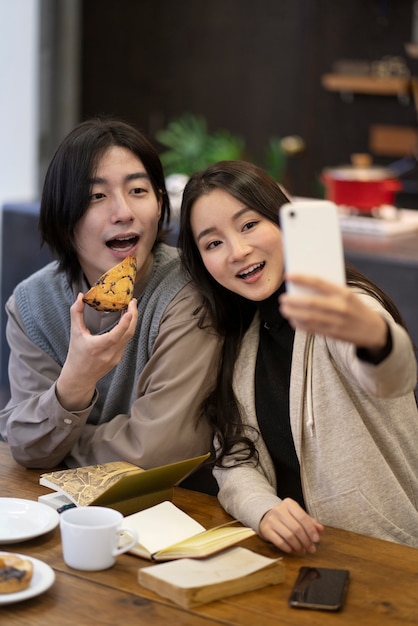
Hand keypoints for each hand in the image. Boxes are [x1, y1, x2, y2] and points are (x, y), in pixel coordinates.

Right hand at [56, 294, 137, 410]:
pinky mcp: (119, 358)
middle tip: (133, 302)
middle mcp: (109, 354)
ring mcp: (116, 357)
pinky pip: (126, 341)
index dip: (124, 323)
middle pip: (128, 334)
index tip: (129, 310)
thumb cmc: (76, 354)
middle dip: (133, 317)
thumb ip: (76, 314)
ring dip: (132, 322)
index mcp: (97, 348)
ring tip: (130, 308)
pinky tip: (126, 320)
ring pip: (129, 337)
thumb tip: (80, 296)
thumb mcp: (74, 333)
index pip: (115, 336)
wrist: (79, 377)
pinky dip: (127, 329)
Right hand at [259, 498, 323, 554]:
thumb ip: (309, 521)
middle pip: (296, 528)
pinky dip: (288, 548)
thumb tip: (320, 529)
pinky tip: (292, 550)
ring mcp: (271, 520)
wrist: (266, 516)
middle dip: (306, 541)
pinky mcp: (265, 529)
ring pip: (289, 536)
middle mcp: (279, 510)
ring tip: (303, 550)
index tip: (316, 540)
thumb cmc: (285, 516)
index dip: (311, 530)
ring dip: (298, 546)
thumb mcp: (297, 514)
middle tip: (311, 548)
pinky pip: (279, 542)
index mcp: (289, 504)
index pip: (303, 517)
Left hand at [279, 274, 387, 349]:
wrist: (374, 330)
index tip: (289, 275)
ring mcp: (336, 322)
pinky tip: (293, 320)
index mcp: (344, 293)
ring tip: (284, 309)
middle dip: (293, 301)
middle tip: (282, 298)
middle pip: (311, 303)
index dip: (302, 278)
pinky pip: (312, 329)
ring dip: (293, 313)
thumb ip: (329, 291)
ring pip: (309, 318)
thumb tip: (304, 286)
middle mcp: (340, 307)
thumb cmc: (356, 308)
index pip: (319, 283)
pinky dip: (300, 324)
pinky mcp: (333, 334)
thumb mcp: (347, 295)